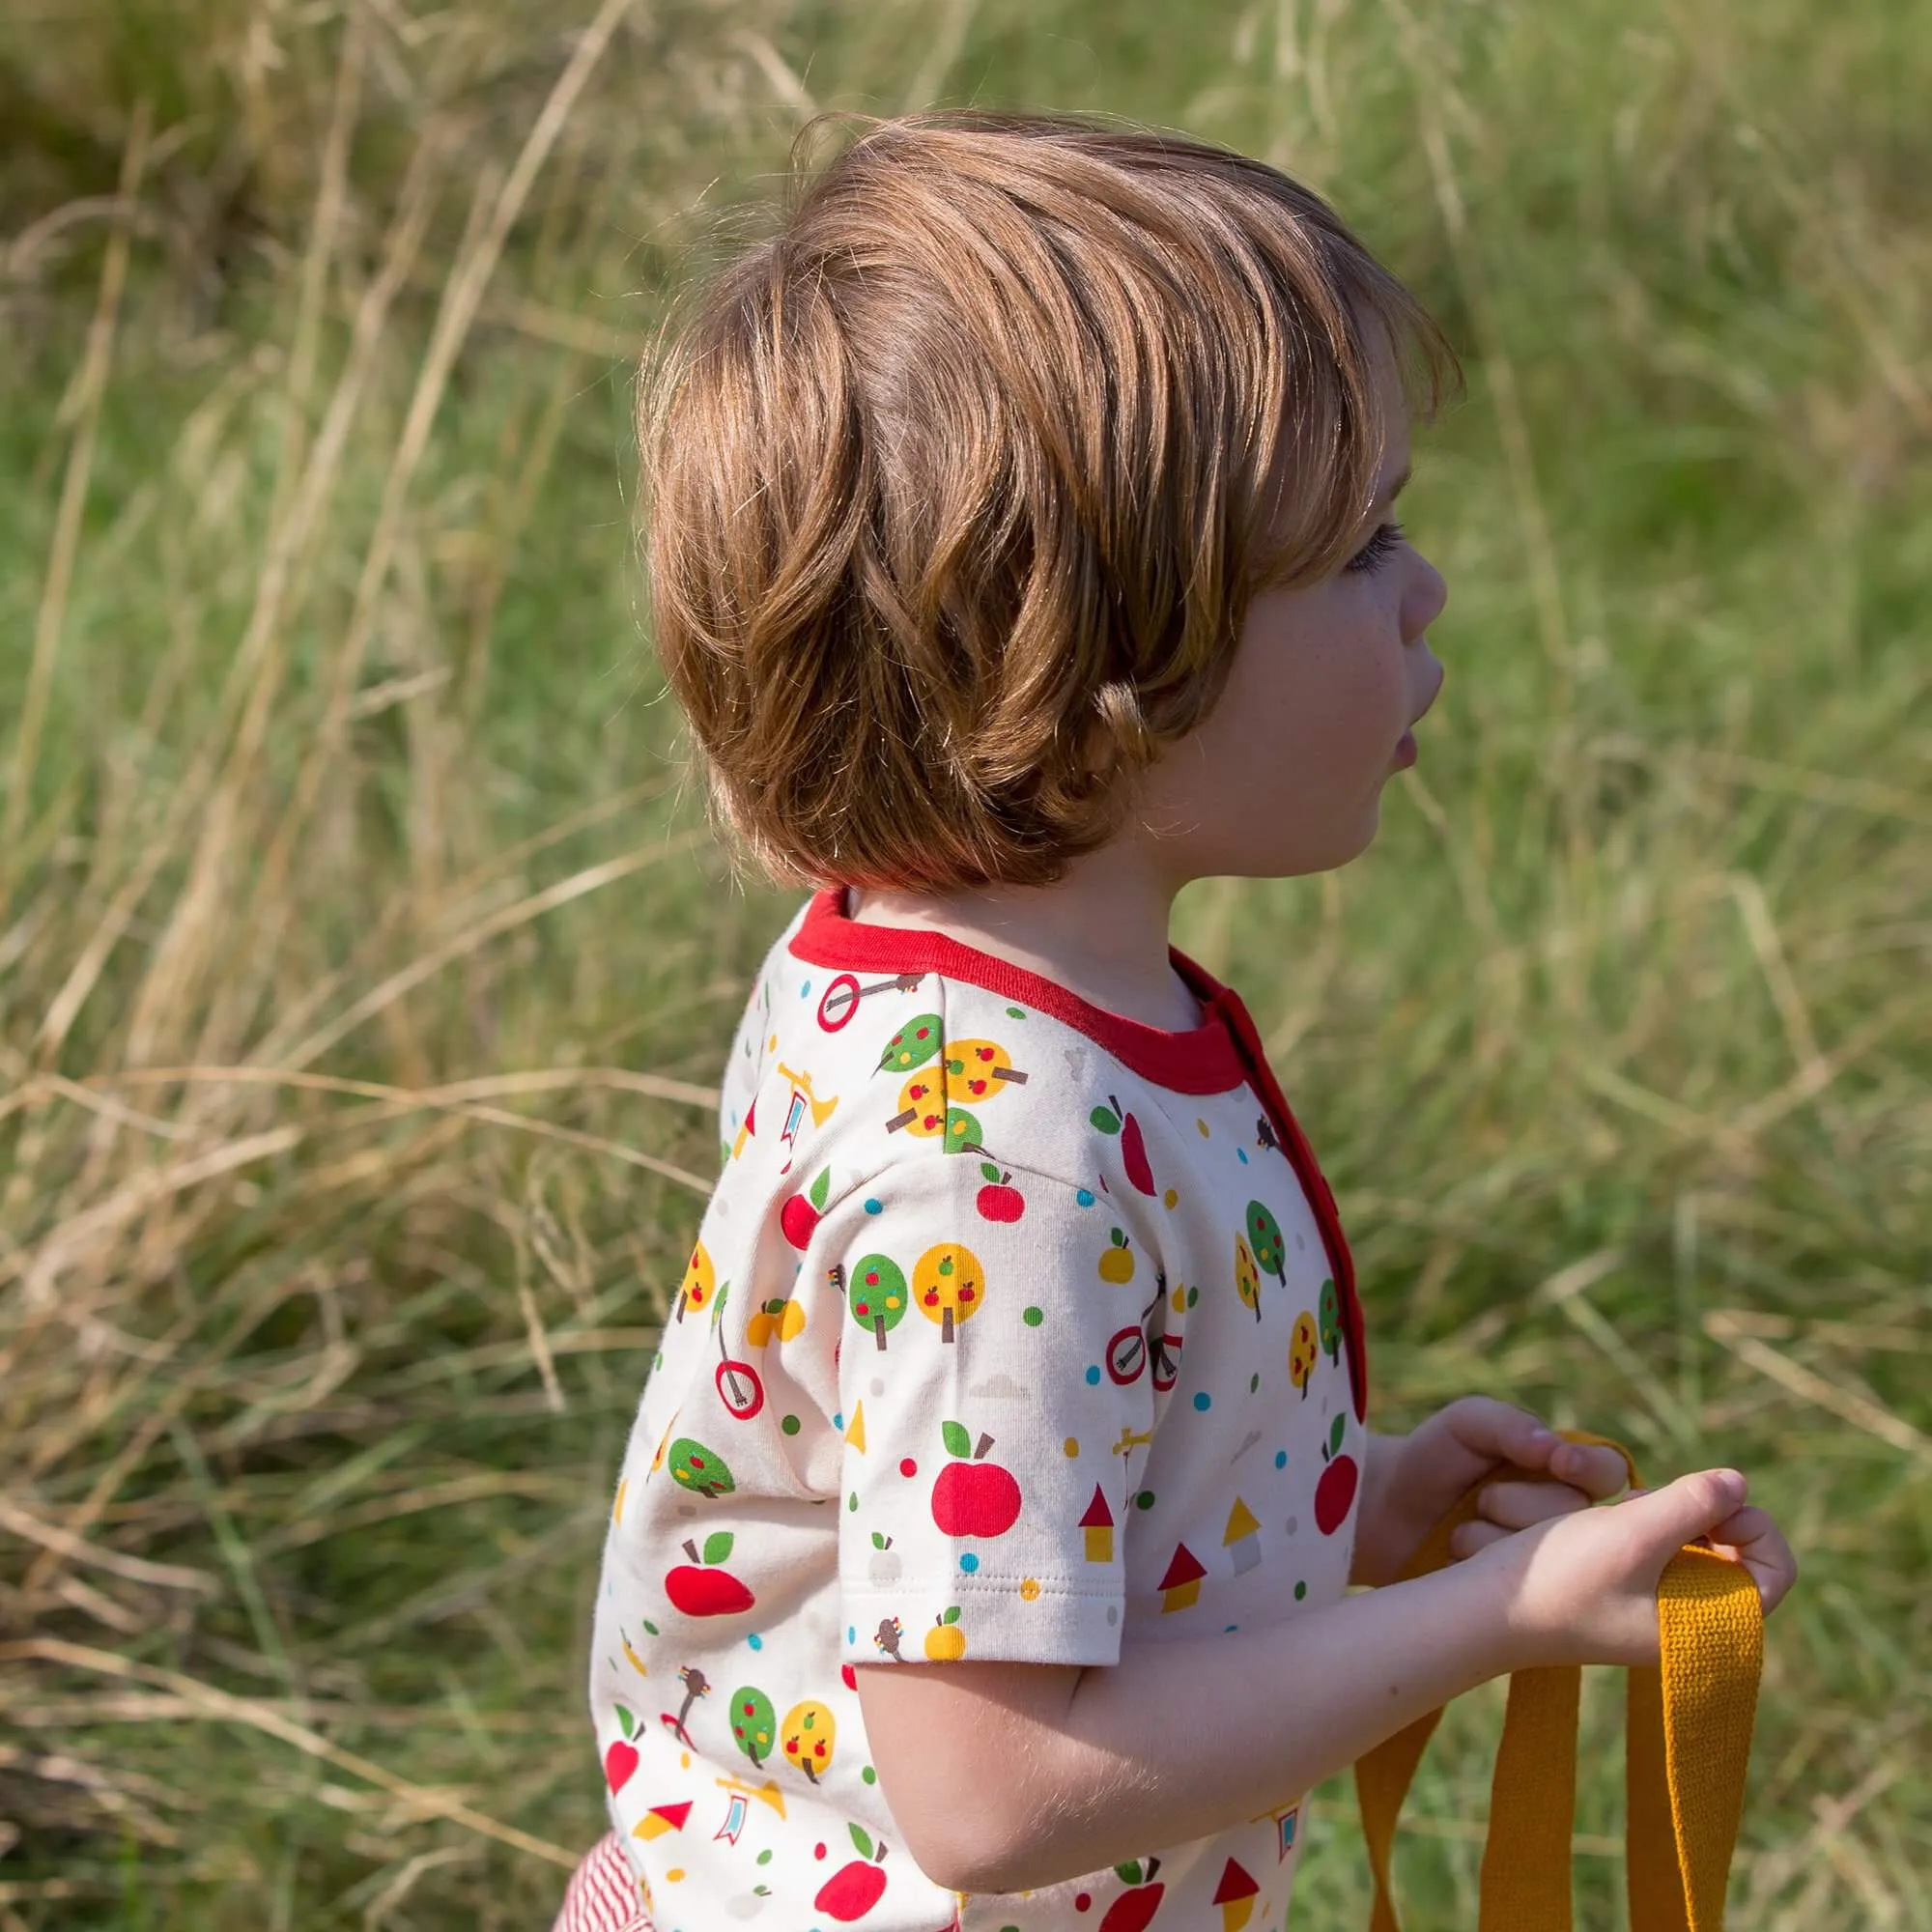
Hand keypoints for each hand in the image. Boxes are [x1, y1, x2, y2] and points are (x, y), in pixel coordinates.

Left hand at [1351, 1396, 1631, 1588]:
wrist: (1382, 1514)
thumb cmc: (1430, 1457)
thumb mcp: (1466, 1423)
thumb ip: (1509, 1425)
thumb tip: (1555, 1448)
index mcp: (1562, 1471)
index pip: (1607, 1470)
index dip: (1591, 1469)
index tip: (1561, 1465)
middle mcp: (1565, 1520)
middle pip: (1584, 1517)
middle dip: (1530, 1506)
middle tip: (1484, 1501)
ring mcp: (1548, 1565)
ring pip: (1558, 1557)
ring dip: (1501, 1540)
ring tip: (1461, 1533)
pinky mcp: (1525, 1600)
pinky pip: (1530, 1593)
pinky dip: (1491, 1574)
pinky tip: (1461, 1560)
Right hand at [1474, 1467, 1799, 1667]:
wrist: (1489, 1611)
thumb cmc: (1564, 1576)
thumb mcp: (1635, 1532)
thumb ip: (1694, 1504)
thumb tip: (1737, 1483)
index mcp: (1713, 1627)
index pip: (1776, 1569)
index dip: (1751, 1523)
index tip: (1707, 1505)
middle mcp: (1696, 1626)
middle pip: (1738, 1553)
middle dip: (1703, 1515)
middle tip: (1655, 1503)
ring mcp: (1662, 1614)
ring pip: (1698, 1547)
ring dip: (1668, 1517)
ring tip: (1626, 1514)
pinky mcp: (1632, 1600)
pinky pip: (1664, 1555)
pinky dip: (1644, 1530)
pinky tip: (1608, 1526)